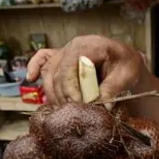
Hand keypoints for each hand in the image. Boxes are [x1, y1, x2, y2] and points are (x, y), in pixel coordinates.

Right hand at [26, 35, 144, 108]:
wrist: (125, 60)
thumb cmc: (127, 64)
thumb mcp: (127, 75)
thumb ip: (113, 88)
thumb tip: (103, 105)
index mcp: (88, 45)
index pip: (70, 67)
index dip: (71, 88)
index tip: (79, 105)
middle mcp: (72, 47)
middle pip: (58, 75)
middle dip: (65, 97)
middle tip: (76, 113)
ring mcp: (64, 52)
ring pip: (49, 75)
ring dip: (55, 95)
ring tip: (66, 111)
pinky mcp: (61, 60)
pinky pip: (42, 60)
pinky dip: (34, 67)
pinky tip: (30, 78)